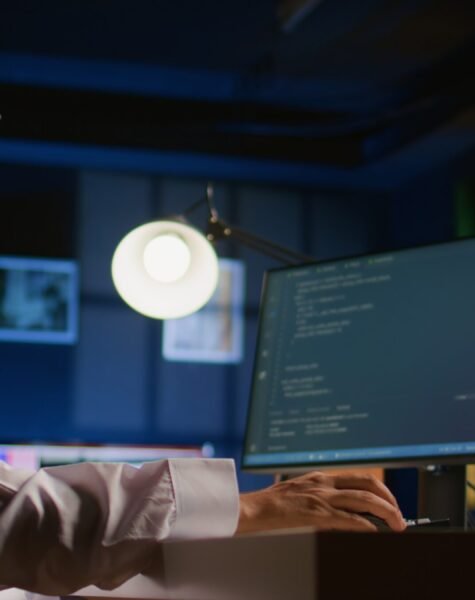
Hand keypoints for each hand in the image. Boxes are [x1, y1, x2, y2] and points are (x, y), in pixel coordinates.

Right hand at [236, 471, 405, 533]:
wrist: (252, 508)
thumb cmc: (271, 505)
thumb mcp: (299, 494)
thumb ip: (320, 497)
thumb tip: (341, 511)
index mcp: (321, 477)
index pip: (359, 477)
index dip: (380, 489)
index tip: (389, 503)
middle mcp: (324, 483)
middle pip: (368, 483)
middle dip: (389, 499)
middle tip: (399, 515)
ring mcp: (321, 497)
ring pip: (364, 499)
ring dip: (386, 512)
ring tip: (397, 524)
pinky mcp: (316, 513)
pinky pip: (349, 519)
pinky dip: (366, 525)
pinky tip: (374, 532)